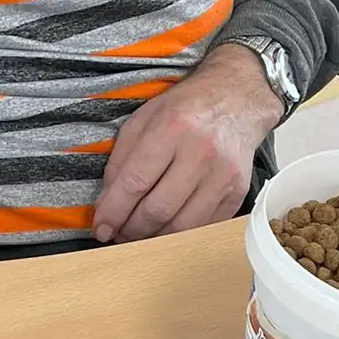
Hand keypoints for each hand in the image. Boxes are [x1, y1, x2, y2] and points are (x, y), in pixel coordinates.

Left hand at [93, 43, 284, 244]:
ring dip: (154, 238)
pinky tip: (166, 228)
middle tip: (118, 233)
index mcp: (172, 128)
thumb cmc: (185, 109)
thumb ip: (121, 160)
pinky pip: (204, 226)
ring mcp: (223, 175)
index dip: (114, 211)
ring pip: (182, 226)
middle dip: (131, 230)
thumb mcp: (143, 119)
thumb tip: (108, 203)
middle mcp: (201, 152)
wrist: (236, 100)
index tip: (101, 228)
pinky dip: (180, 235)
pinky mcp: (238, 192)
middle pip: (158, 209)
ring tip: (138, 234)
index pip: (135, 182)